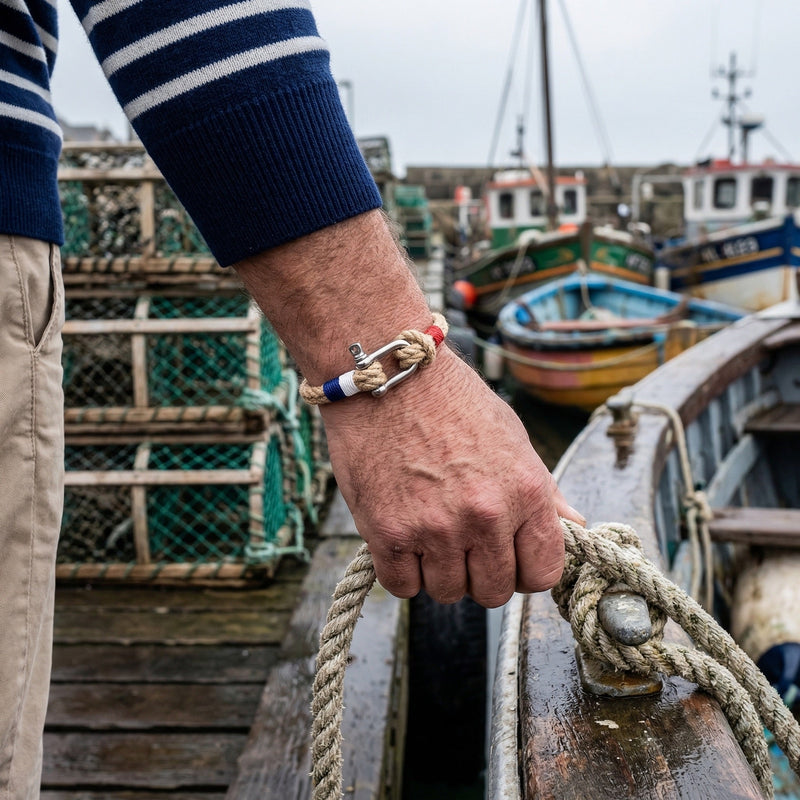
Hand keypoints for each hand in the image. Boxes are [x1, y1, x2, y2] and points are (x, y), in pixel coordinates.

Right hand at [320, 347, 583, 607]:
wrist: (387, 373)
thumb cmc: (451, 400)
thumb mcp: (511, 436)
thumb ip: (543, 490)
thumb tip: (576, 525)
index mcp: (524, 491)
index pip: (543, 572)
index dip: (527, 572)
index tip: (509, 560)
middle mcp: (485, 516)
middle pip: (495, 592)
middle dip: (481, 574)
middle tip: (463, 544)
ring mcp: (435, 528)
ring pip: (448, 592)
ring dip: (439, 572)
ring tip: (428, 533)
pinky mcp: (388, 533)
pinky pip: (401, 586)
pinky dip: (402, 571)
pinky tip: (402, 540)